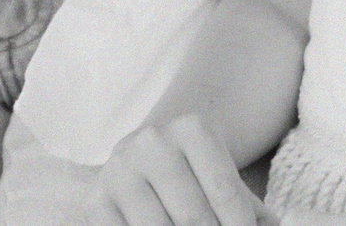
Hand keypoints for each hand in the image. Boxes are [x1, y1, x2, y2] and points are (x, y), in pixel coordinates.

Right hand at [84, 115, 275, 225]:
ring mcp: (119, 170)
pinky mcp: (95, 200)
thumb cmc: (200, 171)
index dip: (239, 225)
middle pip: (192, 217)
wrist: (150, 149)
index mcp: (191, 128)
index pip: (224, 190)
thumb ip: (250, 207)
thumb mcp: (227, 176)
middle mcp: (151, 142)